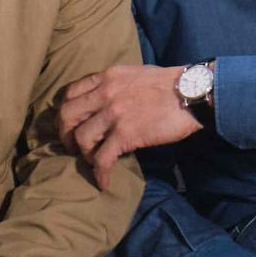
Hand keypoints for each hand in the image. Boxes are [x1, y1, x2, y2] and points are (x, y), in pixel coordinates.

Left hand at [56, 65, 202, 189]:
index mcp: (107, 77)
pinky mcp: (126, 134)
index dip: (65, 111)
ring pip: (80, 138)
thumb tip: (107, 99)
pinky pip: (103, 158)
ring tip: (91, 162)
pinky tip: (105, 182)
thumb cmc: (170, 83)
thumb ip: (116, 84)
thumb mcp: (136, 74)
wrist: (192, 93)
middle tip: (71, 147)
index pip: (71, 92)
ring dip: (82, 154)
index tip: (69, 124)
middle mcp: (105, 93)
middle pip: (67, 115)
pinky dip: (100, 173)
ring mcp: (114, 114)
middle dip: (64, 134)